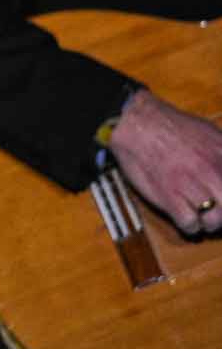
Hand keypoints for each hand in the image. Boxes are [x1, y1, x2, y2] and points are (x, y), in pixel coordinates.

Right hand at [110, 88, 221, 237]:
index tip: (219, 195)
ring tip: (202, 216)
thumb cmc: (171, 127)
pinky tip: (184, 215)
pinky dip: (189, 225)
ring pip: (215, 220)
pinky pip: (190, 225)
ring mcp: (189, 185)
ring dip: (210, 222)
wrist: (135, 123)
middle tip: (216, 209)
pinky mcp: (168, 196)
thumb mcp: (211, 132)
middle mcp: (210, 171)